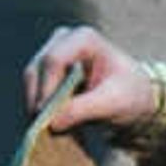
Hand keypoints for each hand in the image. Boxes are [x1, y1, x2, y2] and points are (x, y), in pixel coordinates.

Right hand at [23, 25, 158, 129]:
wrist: (134, 94)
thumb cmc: (129, 93)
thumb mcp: (111, 103)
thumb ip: (82, 110)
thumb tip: (51, 123)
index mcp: (84, 38)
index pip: (54, 60)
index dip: (47, 88)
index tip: (48, 117)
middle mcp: (63, 39)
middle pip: (37, 69)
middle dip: (38, 99)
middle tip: (44, 127)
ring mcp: (52, 51)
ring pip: (31, 79)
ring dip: (36, 104)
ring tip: (49, 126)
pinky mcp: (46, 67)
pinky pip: (33, 87)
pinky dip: (37, 105)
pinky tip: (49, 120)